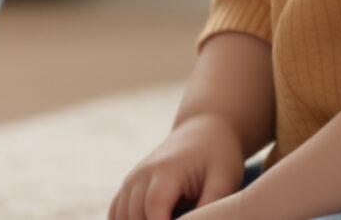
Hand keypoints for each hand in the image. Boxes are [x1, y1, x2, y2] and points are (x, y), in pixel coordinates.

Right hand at [111, 114, 246, 219]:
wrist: (202, 129)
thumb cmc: (218, 155)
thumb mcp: (224, 179)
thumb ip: (211, 205)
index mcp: (167, 170)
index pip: (154, 208)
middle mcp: (143, 173)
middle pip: (135, 215)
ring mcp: (133, 178)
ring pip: (121, 215)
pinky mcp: (130, 183)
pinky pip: (116, 210)